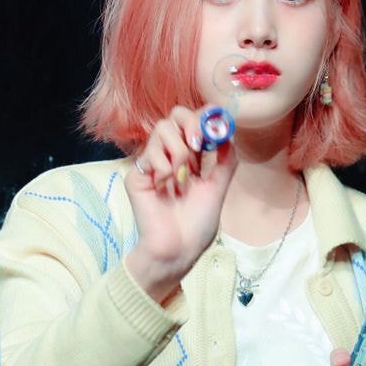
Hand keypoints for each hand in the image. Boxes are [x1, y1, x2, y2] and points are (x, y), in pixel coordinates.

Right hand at [124, 105, 236, 301]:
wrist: (177, 249)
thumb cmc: (196, 224)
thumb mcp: (218, 188)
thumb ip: (225, 160)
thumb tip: (228, 132)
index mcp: (192, 158)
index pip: (195, 122)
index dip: (205, 117)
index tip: (216, 124)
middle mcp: (171, 155)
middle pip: (176, 115)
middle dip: (191, 124)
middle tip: (199, 144)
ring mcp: (153, 163)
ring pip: (162, 128)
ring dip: (178, 151)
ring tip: (182, 178)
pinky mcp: (137, 174)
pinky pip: (150, 153)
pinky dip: (164, 168)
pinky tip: (166, 187)